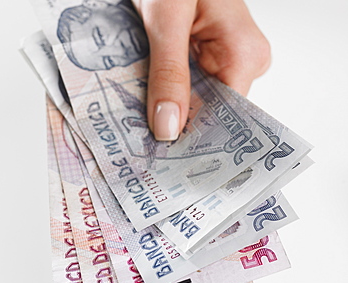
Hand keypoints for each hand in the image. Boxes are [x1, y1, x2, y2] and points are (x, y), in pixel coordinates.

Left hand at [131, 0, 270, 140]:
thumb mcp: (166, 20)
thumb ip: (168, 74)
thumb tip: (168, 128)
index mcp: (245, 55)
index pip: (226, 116)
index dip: (196, 137)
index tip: (168, 157)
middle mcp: (240, 61)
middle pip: (209, 110)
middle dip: (176, 123)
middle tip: (146, 143)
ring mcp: (223, 60)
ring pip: (194, 100)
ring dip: (167, 107)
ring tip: (141, 120)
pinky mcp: (205, 57)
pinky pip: (186, 85)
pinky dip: (165, 92)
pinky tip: (147, 97)